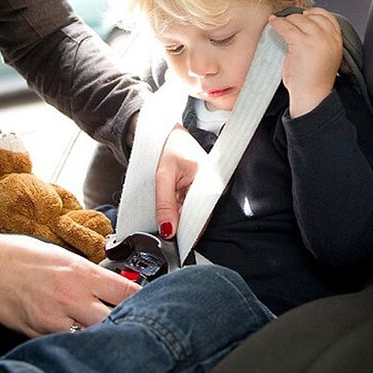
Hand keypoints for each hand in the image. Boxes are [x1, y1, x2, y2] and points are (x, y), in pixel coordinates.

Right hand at [0, 231, 138, 336]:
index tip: (154, 305)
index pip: (127, 291)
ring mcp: (55, 318)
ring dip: (104, 339)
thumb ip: (84, 272)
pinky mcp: (38, 333)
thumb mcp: (59, 254)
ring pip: (94, 338)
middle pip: (117, 321)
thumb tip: (106, 284)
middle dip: (130, 325)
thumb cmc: (16, 255)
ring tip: (113, 341)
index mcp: (81, 272)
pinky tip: (82, 346)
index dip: (145, 301)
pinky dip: (76, 346)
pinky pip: (66, 345)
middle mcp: (72, 296)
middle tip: (138, 329)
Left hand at [154, 124, 203, 238]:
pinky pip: (186, 208)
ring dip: (177, 221)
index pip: (201, 214)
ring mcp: (203, 189)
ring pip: (190, 215)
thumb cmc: (167, 146)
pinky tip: (167, 216)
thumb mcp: (162, 175)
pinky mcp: (195, 190)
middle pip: (196, 217)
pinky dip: (176, 213)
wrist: (164, 132)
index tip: (176, 240)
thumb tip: (168, 230)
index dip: (188, 230)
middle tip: (166, 236)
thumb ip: (165, 204)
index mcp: (208, 179)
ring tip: (165, 224)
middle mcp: (210, 185)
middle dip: (181, 227)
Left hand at [269, 7, 342, 117]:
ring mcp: (316, 40)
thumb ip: (321, 40)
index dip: (314, 13)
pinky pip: (287, 27)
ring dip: (288, 20)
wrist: (312, 95)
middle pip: (312, 16)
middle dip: (298, 18)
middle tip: (288, 21)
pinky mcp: (301, 44)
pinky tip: (273, 22)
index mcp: (337, 40)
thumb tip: (306, 25)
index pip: (327, 17)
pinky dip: (278, 23)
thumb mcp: (325, 55)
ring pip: (299, 20)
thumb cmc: (314, 79)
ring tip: (280, 23)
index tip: (305, 14)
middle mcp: (329, 38)